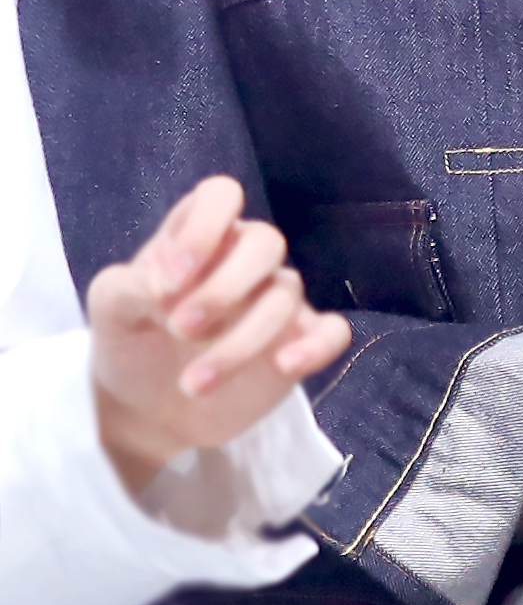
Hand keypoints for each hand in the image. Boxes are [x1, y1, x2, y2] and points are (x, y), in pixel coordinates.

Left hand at [89, 176, 350, 497]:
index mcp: (199, 233)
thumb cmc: (131, 339)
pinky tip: (284, 366)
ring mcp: (276, 298)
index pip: (220, 195)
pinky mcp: (297, 341)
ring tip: (192, 385)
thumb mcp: (108, 309)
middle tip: (181, 330)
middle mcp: (243, 256)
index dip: (203, 228)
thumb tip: (165, 288)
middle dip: (224, 288)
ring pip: (286, 295)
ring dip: (240, 342)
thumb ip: (128, 286)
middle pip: (265, 241)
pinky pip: (331, 331)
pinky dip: (317, 345)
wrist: (146, 408)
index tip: (172, 278)